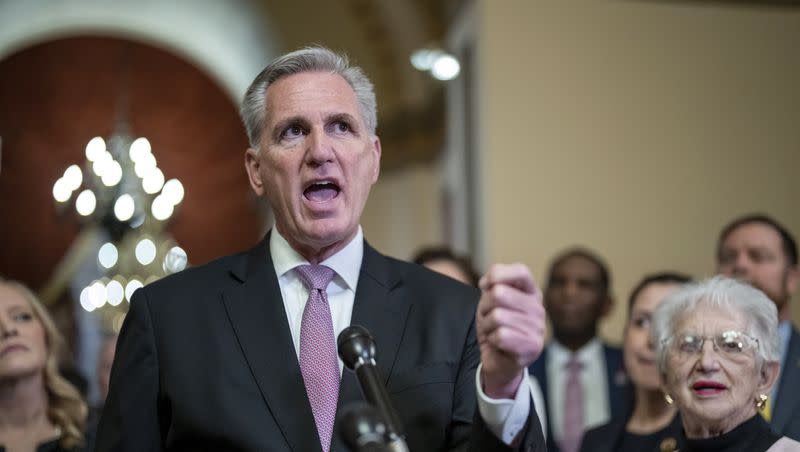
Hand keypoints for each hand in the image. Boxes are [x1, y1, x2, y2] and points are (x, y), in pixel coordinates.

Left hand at [476, 263, 544, 398]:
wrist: (498, 360)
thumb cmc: (496, 326)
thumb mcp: (491, 300)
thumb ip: (492, 284)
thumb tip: (487, 283)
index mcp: (531, 293)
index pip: (521, 271)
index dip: (498, 275)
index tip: (486, 287)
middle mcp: (538, 308)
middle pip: (499, 293)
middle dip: (485, 307)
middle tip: (489, 318)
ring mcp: (538, 328)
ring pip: (498, 316)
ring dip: (487, 326)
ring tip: (494, 332)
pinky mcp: (533, 347)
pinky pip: (501, 335)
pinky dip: (492, 340)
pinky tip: (499, 344)